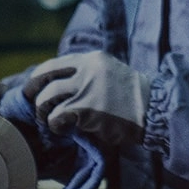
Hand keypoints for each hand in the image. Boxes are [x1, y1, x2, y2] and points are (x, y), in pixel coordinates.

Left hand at [22, 51, 148, 146]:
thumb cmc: (133, 98)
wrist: (154, 109)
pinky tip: (64, 129)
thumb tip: (62, 86)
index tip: (36, 88)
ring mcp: (86, 88)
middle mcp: (87, 69)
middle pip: (45, 76)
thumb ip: (89, 75)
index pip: (55, 64)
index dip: (40, 77)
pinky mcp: (86, 108)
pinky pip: (57, 116)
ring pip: (47, 97)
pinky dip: (55, 125)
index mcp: (92, 59)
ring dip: (44, 111)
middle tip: (37, 106)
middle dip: (35, 92)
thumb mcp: (111, 73)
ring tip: (51, 120)